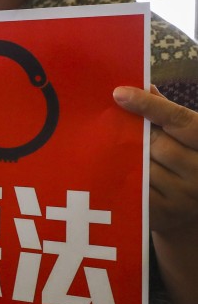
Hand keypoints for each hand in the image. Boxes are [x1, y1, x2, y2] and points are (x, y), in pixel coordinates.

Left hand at [114, 85, 197, 233]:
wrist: (192, 208)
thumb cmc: (188, 160)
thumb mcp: (188, 136)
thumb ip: (169, 113)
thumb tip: (145, 87)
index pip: (178, 120)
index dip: (149, 105)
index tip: (119, 93)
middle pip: (156, 144)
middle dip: (135, 135)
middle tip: (118, 130)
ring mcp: (185, 198)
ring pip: (141, 168)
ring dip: (125, 157)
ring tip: (116, 151)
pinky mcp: (163, 216)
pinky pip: (132, 190)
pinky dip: (121, 178)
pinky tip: (114, 170)